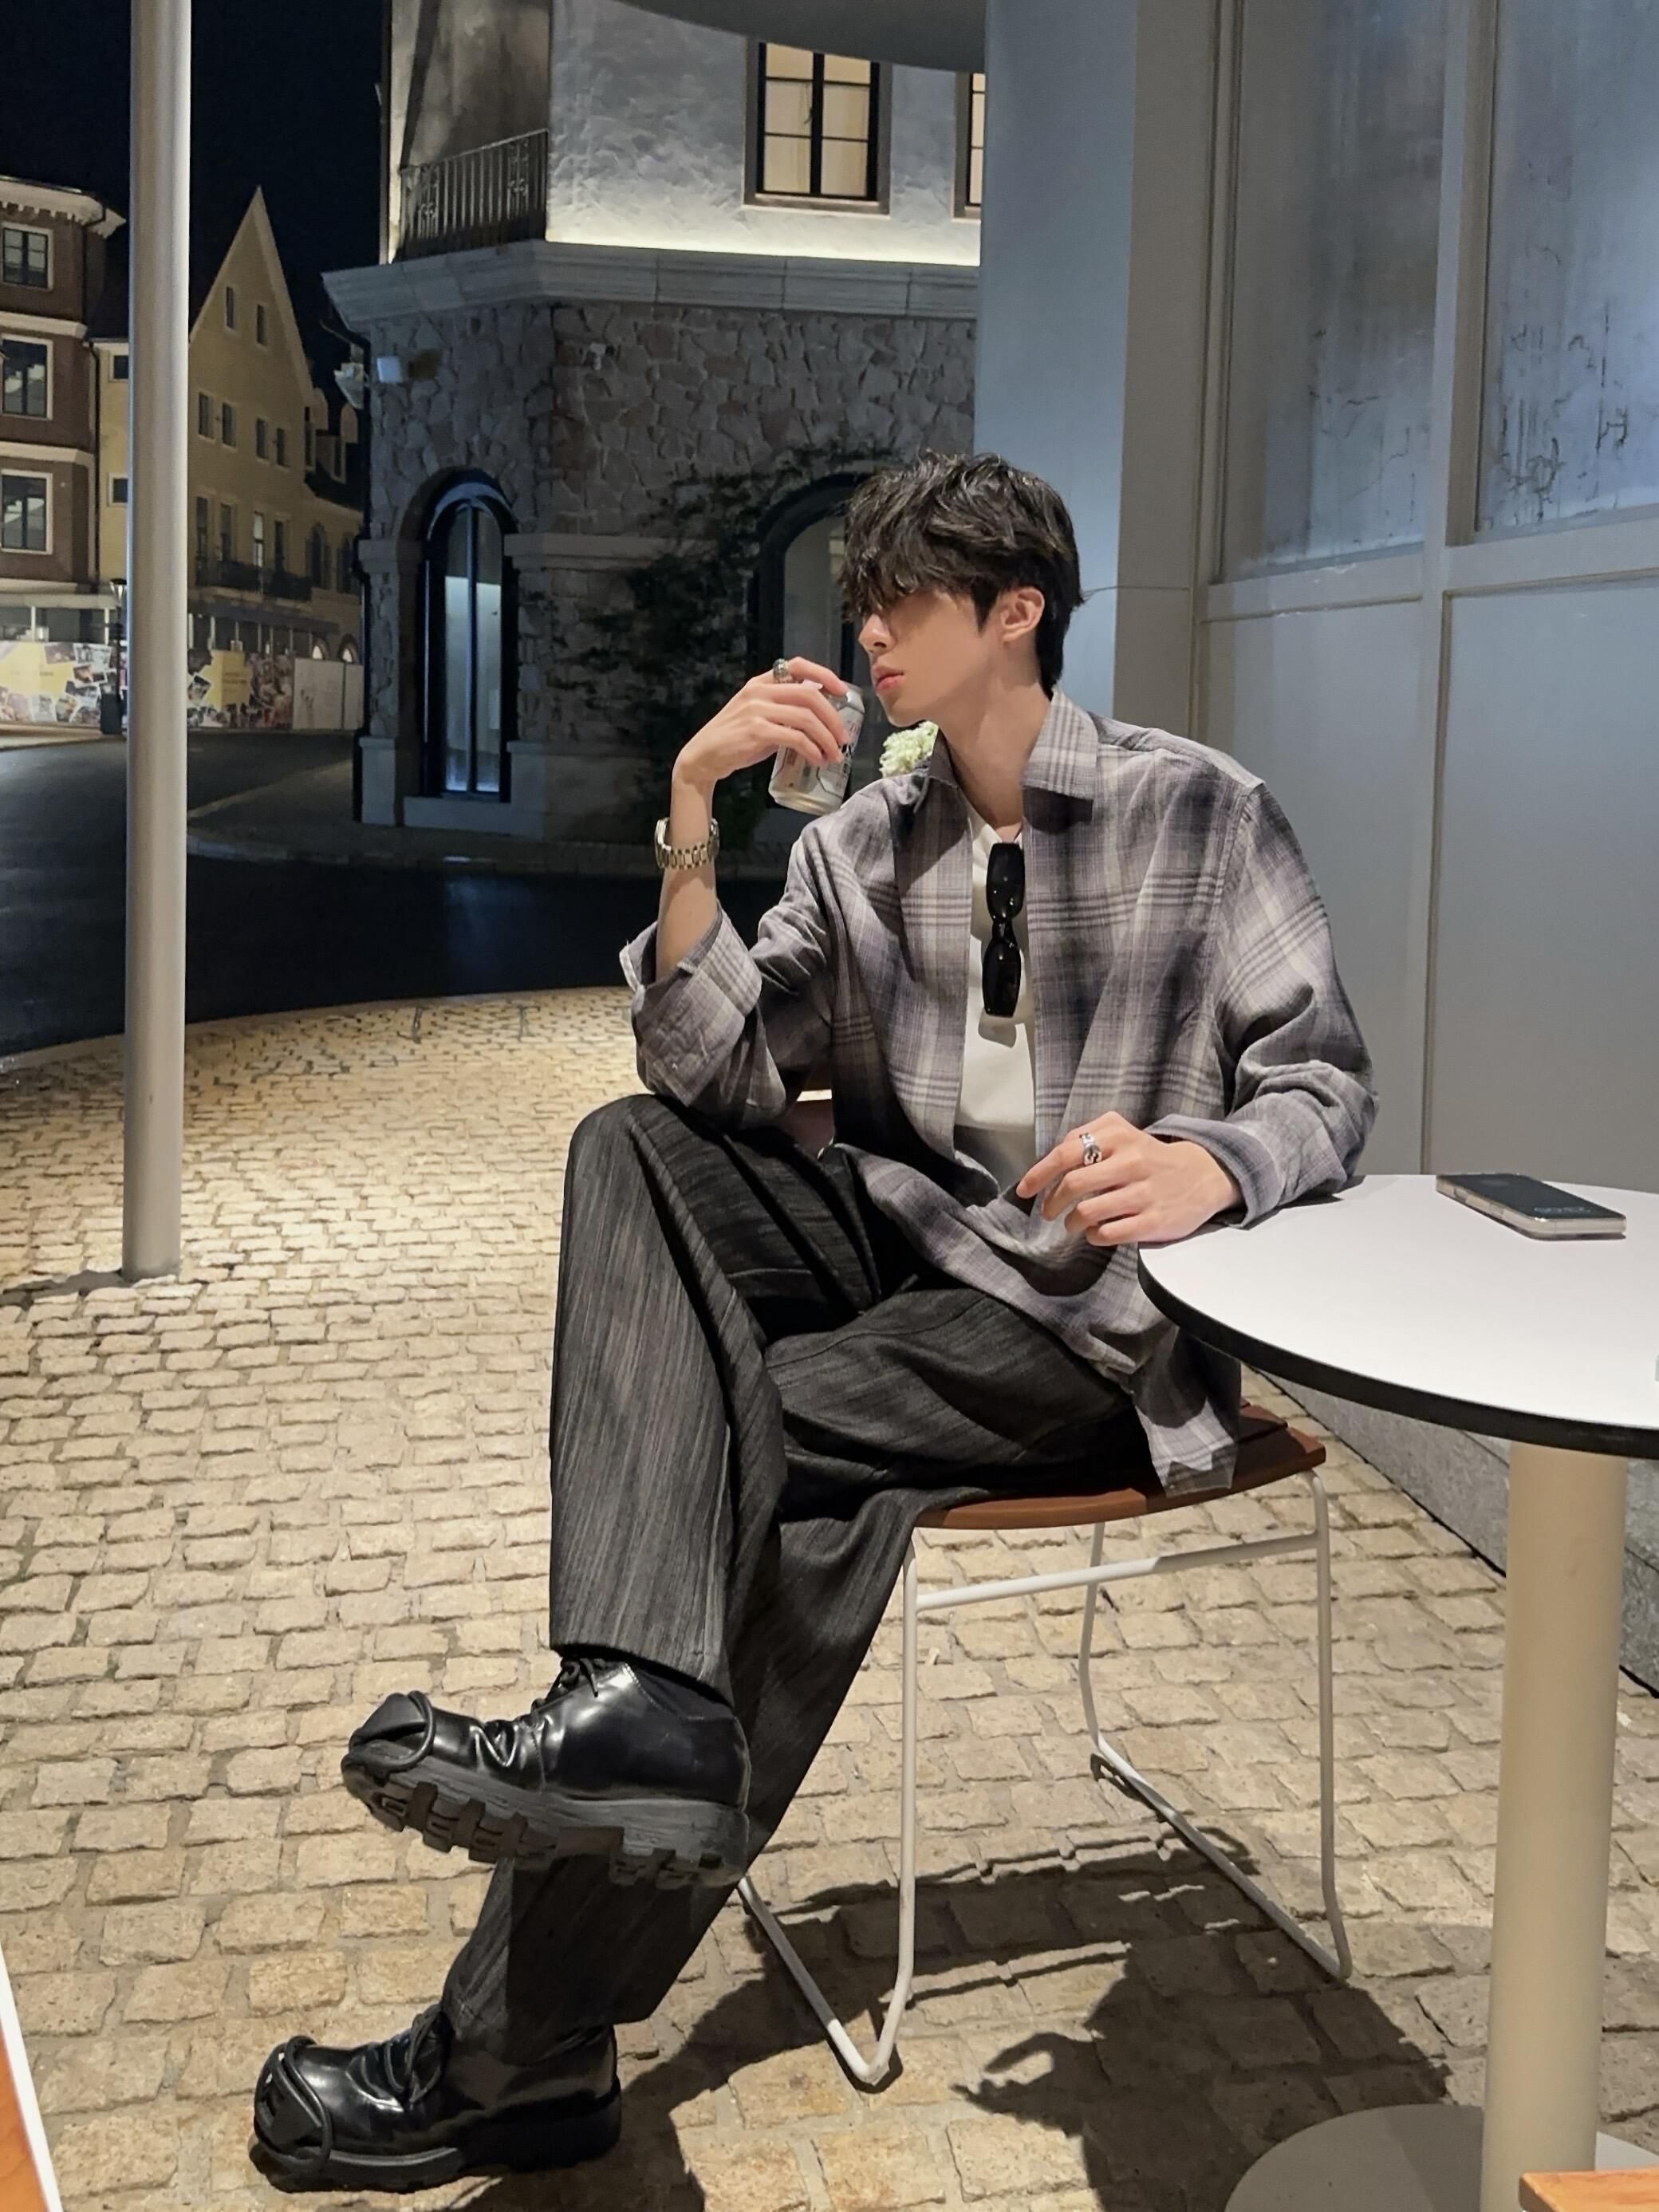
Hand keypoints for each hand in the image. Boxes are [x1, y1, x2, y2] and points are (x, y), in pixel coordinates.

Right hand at [674, 655, 852, 793]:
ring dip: (826, 738)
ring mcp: (757, 710)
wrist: (704, 756)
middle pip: (810, 695)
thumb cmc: (734, 738)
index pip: (798, 665)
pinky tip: (816, 760)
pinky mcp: (757, 732)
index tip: (843, 692)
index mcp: (761, 682)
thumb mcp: (758, 715)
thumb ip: (783, 710)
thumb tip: (818, 718)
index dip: (825, 675)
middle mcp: (760, 691)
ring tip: (833, 754)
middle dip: (833, 718)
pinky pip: (795, 738)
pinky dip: (811, 750)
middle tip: (844, 738)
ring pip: (806, 718)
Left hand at [1014, 1112, 1240, 1247]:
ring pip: (1087, 1212)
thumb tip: (1051, 1159)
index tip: (1025, 1189)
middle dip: (1052, 1202)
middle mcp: (1132, 1161)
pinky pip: (1107, 1233)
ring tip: (1073, 1223)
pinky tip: (1095, 1231)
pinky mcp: (1153, 1221)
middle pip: (1073, 1184)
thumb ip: (1086, 1138)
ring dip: (1071, 1222)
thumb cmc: (1151, 1157)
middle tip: (1048, 1211)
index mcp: (1120, 1136)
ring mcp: (1144, 1193)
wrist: (1204, 1175)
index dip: (1039, 1174)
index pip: (1066, 1153)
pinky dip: (1093, 1236)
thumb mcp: (1123, 1134)